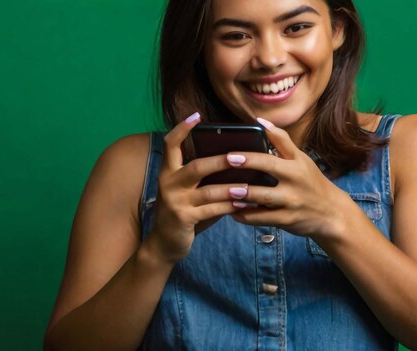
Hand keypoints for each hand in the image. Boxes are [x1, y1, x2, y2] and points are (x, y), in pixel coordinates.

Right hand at [146, 113, 243, 262]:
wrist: (165, 244)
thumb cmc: (184, 211)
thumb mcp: (188, 190)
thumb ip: (204, 177)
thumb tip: (237, 159)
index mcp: (168, 172)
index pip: (170, 144)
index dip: (182, 128)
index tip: (196, 115)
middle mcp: (168, 183)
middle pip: (197, 166)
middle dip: (220, 161)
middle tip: (240, 156)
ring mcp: (175, 201)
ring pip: (209, 191)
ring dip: (232, 188)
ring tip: (251, 186)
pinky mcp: (183, 218)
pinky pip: (212, 210)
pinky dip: (230, 207)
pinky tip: (245, 204)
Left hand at [228, 118, 350, 237]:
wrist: (331, 212)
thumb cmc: (311, 181)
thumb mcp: (301, 159)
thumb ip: (281, 140)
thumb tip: (260, 121)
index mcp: (295, 166)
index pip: (270, 160)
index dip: (249, 158)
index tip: (230, 155)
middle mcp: (294, 184)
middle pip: (265, 180)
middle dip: (243, 176)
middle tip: (224, 171)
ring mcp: (290, 204)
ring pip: (262, 201)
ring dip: (241, 198)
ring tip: (224, 193)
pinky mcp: (287, 220)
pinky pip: (263, 219)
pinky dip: (246, 216)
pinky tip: (233, 212)